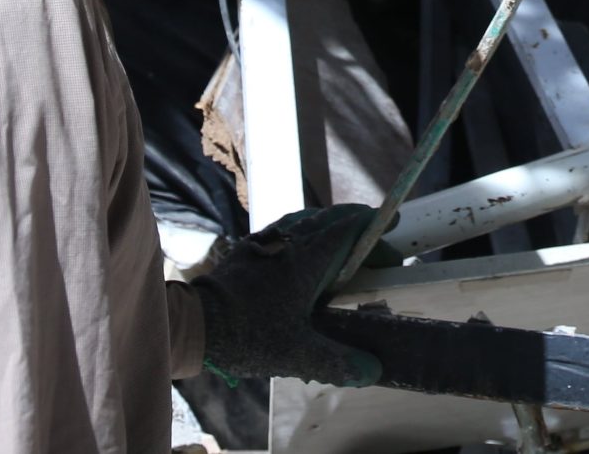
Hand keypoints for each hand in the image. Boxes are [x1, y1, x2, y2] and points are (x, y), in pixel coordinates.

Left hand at [191, 205, 385, 387]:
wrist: (195, 324)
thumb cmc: (248, 335)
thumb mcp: (299, 354)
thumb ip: (339, 361)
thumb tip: (373, 368)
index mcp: (308, 259)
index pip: (349, 228)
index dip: (373, 225)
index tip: (392, 226)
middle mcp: (290, 242)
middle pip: (329, 219)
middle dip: (356, 224)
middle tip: (375, 243)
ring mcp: (266, 242)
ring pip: (305, 221)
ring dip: (329, 225)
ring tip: (343, 241)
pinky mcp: (247, 251)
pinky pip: (283, 230)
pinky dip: (302, 232)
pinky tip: (300, 250)